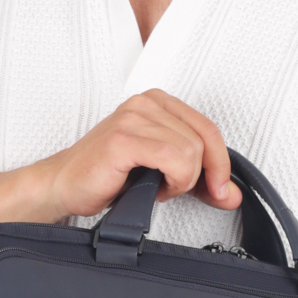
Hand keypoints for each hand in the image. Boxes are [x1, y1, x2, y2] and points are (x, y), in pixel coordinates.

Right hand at [34, 89, 242, 220]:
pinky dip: (172, 181)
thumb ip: (199, 180)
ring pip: (190, 151)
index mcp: (157, 103)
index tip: (220, 190)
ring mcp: (133, 117)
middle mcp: (146, 103)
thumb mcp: (163, 175)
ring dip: (180, 181)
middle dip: (200, 175)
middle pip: (204, 139)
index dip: (221, 163)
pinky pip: (173, 159)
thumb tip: (232, 194)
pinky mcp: (123, 138)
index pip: (208, 128)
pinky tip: (152, 187)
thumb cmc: (106, 176)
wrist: (65, 185)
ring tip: (155, 186)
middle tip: (176, 189)